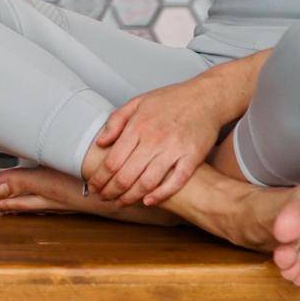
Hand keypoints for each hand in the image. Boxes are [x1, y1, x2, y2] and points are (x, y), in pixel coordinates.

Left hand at [86, 79, 228, 207]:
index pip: (112, 160)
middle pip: (126, 175)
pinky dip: (161, 195)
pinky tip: (148, 201)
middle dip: (111, 191)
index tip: (94, 186)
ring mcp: (174, 149)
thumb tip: (100, 142)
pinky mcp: (192, 157)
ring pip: (147, 182)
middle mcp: (154, 139)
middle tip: (103, 198)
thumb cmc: (171, 100)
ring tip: (121, 202)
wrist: (205, 97)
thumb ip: (116, 121)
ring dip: (130, 197)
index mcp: (138, 126)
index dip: (100, 178)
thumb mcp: (138, 102)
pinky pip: (175, 182)